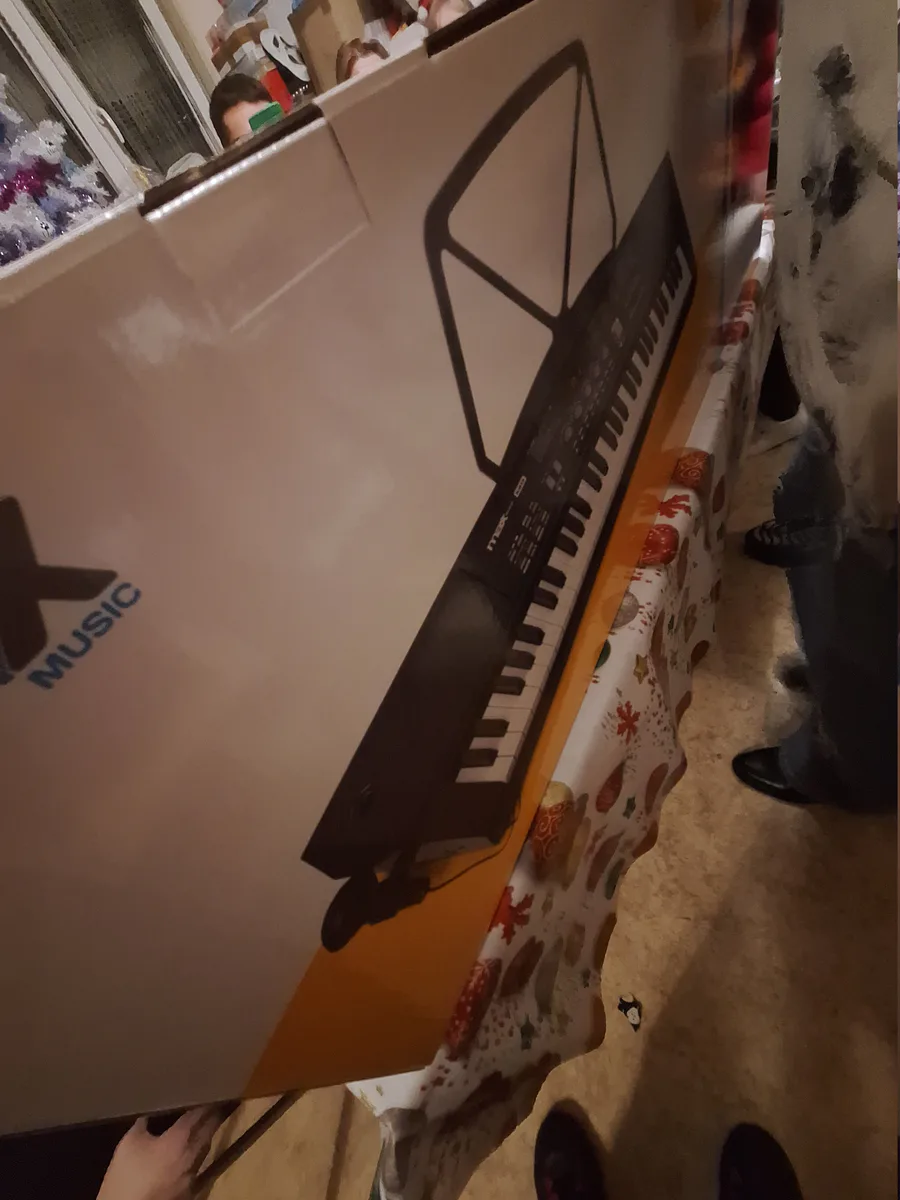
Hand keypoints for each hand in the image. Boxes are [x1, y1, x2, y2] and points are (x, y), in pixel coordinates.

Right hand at [96, 1108, 220, 1199]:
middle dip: (212, 1115)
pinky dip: (198, 1154)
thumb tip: (150, 1112)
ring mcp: (194, 1175)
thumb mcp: (129, 1143)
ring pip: (207, 1148)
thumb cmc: (127, 1175)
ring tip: (203, 1124)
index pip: (201, 1113)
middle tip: (212, 1103)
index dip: (206, 1101)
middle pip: (210, 1129)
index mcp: (181, 1139)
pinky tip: (190, 1152)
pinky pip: (199, 1165)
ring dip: (206, 1134)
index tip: (209, 1091)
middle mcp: (193, 1155)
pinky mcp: (191, 1190)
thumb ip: (143, 1122)